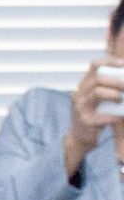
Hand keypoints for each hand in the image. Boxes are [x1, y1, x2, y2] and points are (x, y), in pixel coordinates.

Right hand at [65, 59, 123, 178]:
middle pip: (98, 78)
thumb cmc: (95, 115)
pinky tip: (118, 117)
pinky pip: (103, 114)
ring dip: (114, 95)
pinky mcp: (85, 120)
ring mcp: (80, 107)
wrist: (80, 137)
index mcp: (84, 85)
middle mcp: (79, 93)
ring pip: (97, 92)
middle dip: (116, 81)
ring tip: (120, 100)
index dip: (110, 61)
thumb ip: (107, 87)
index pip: (95, 65)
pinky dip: (114, 115)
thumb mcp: (97, 98)